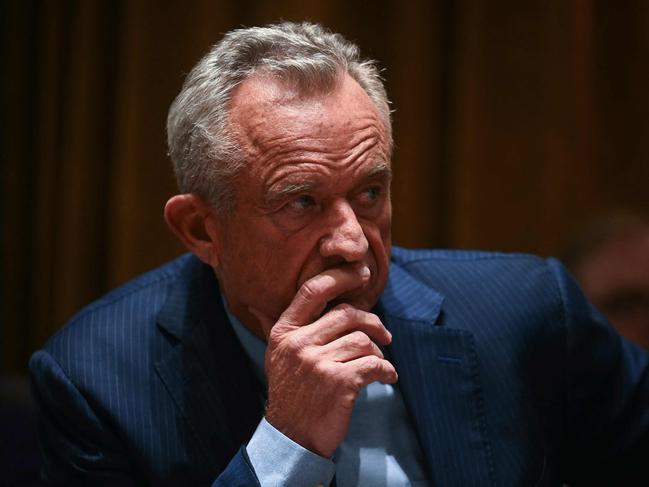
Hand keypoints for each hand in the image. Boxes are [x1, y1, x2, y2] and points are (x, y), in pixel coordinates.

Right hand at [250, 264, 396, 457]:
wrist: (292, 437)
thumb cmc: (291, 393)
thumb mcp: (279, 357)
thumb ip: (285, 329)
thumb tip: (280, 306)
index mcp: (284, 332)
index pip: (313, 291)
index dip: (340, 277)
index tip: (361, 273)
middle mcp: (298, 343)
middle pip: (347, 314)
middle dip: (372, 321)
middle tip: (385, 333)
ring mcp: (318, 362)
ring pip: (363, 339)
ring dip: (378, 350)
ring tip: (379, 361)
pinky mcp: (338, 382)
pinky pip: (373, 363)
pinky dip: (386, 369)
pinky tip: (388, 376)